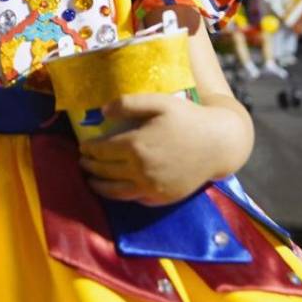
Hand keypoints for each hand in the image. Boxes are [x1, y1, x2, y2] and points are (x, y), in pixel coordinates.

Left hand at [78, 94, 242, 206]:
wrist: (219, 143)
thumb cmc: (188, 117)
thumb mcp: (159, 101)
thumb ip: (128, 103)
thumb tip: (101, 111)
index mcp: (136, 145)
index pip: (101, 151)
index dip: (89, 149)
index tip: (83, 147)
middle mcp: (140, 170)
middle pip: (104, 171)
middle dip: (89, 166)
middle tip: (82, 162)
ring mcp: (151, 187)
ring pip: (114, 191)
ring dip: (98, 186)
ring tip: (90, 180)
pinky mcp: (162, 198)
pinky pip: (134, 199)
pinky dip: (120, 195)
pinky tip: (116, 189)